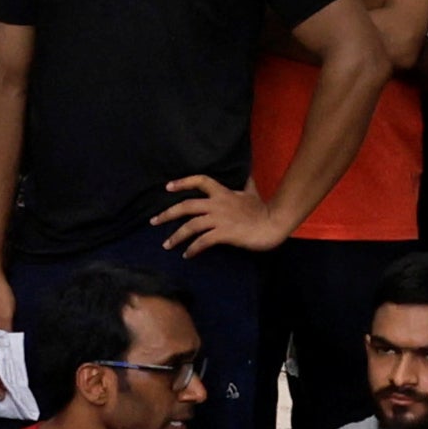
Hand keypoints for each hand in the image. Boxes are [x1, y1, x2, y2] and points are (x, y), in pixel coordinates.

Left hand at [158, 172, 288, 255]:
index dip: (182, 183)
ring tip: (166, 245)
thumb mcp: (252, 193)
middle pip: (186, 206)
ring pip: (191, 225)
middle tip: (153, 221)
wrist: (274, 223)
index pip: (199, 181)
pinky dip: (193, 248)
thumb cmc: (263, 210)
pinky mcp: (224, 234)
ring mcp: (220, 219)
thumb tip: (247, 173)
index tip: (168, 187)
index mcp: (222, 193)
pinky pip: (203, 241)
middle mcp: (217, 204)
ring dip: (176, 236)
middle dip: (167, 214)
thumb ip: (245, 184)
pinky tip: (187, 255)